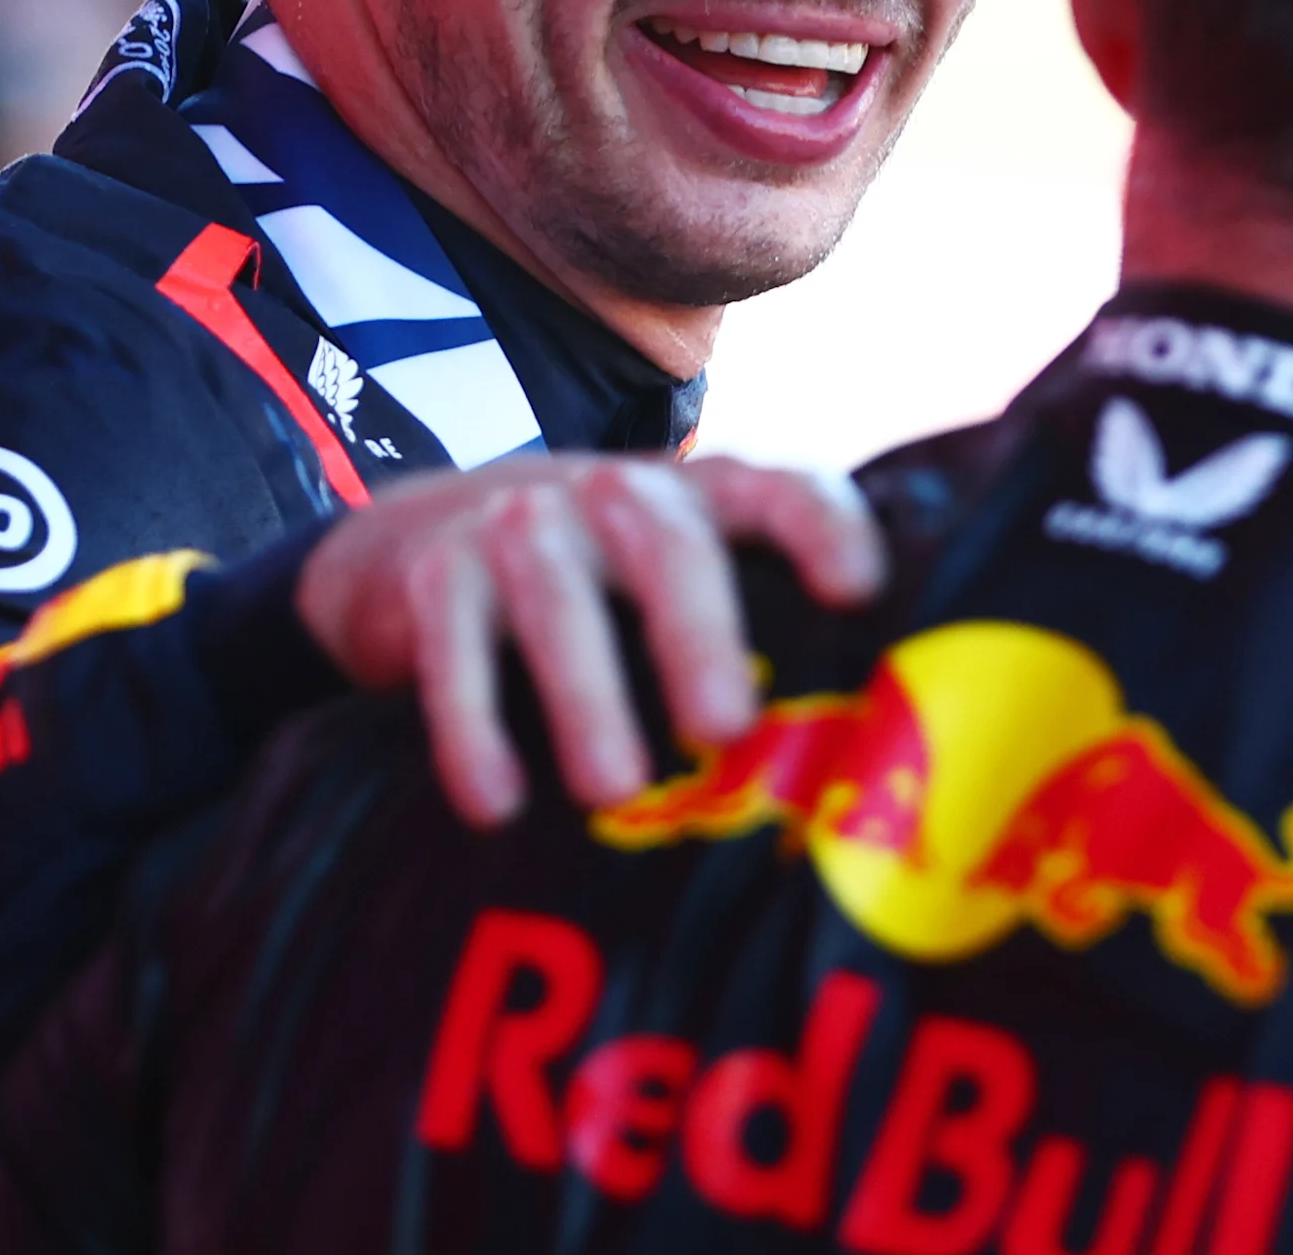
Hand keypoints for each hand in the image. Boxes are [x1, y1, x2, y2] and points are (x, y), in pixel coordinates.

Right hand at [294, 454, 882, 827]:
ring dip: (586, 692)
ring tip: (613, 791)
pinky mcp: (438, 573)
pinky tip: (495, 803)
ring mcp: (524, 525)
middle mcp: (621, 495)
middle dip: (699, 634)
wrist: (424, 544)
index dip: (823, 528)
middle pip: (670, 547)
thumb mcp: (684, 590)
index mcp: (707, 499)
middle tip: (726, 728)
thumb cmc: (607, 592)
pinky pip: (454, 643)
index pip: (782, 490)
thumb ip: (765, 644)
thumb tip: (869, 785)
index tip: (858, 590)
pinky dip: (472, 723)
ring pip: (556, 594)